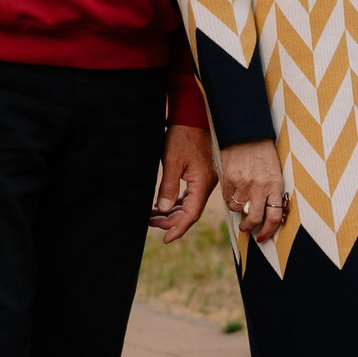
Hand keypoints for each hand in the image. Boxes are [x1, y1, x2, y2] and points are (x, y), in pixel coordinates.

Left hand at [151, 123, 217, 242]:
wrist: (191, 118)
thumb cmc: (182, 136)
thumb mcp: (171, 161)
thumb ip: (168, 187)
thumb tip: (162, 210)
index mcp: (202, 183)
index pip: (191, 214)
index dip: (178, 228)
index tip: (165, 239)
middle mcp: (207, 184)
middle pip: (190, 212)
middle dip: (170, 221)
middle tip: (150, 222)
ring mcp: (204, 180)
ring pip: (189, 205)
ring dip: (172, 213)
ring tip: (153, 216)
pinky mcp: (200, 176)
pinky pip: (189, 196)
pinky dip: (176, 203)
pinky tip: (163, 205)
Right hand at [219, 139, 288, 243]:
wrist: (248, 135)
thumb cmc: (264, 155)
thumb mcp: (275, 172)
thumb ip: (272, 192)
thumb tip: (267, 215)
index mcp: (275, 185)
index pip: (274, 216)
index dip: (269, 230)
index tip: (263, 236)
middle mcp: (260, 187)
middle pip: (255, 219)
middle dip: (250, 228)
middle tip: (247, 229)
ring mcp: (244, 184)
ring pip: (239, 210)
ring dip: (239, 210)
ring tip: (241, 201)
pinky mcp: (229, 180)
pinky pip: (228, 200)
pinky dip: (230, 200)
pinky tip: (233, 192)